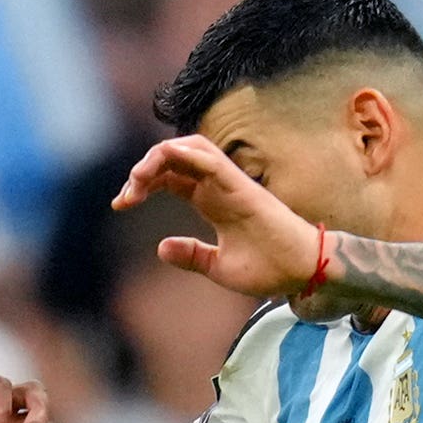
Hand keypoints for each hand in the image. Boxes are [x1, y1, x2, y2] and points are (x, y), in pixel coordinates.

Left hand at [116, 136, 330, 312]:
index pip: (170, 177)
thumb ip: (191, 255)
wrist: (302, 272)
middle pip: (175, 158)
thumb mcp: (217, 266)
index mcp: (211, 201)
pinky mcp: (243, 188)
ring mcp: (231, 184)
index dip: (142, 184)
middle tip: (124, 196)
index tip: (119, 204)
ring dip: (159, 156)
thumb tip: (161, 247)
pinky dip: (187, 156)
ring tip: (136, 179)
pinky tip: (163, 163)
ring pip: (191, 150)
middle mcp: (219, 187)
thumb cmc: (268, 268)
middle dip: (143, 169)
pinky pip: (213, 161)